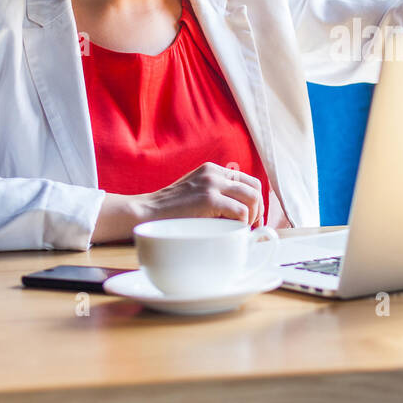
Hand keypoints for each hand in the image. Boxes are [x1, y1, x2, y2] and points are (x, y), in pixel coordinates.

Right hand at [89, 162, 263, 244]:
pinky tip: (228, 232)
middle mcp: (215, 173)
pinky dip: (240, 224)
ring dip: (251, 218)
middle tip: (249, 228)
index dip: (256, 202)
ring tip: (238, 230)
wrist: (144, 213)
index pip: (249, 182)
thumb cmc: (170, 212)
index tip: (252, 220)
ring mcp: (212, 184)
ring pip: (252, 198)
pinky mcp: (209, 198)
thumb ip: (216, 196)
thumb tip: (244, 214)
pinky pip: (240, 211)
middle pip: (255, 189)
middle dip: (258, 211)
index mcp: (213, 170)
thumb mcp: (195, 194)